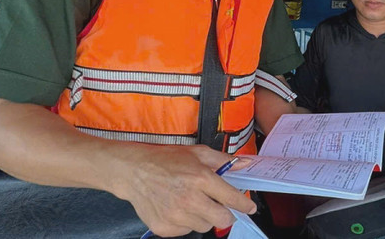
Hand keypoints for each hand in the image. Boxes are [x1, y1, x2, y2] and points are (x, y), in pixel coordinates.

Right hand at [111, 144, 254, 236]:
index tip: (250, 207)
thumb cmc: (166, 160)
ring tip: (191, 202)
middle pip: (222, 219)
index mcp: (200, 178)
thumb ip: (223, 160)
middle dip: (224, 213)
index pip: (231, 198)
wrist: (134, 172)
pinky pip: (186, 231)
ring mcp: (175, 216)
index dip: (244, 204)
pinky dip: (186, 222)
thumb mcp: (197, 153)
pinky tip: (178, 208)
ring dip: (203, 216)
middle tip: (218, 205)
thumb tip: (245, 164)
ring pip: (204, 226)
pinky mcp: (164, 227)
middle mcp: (189, 199)